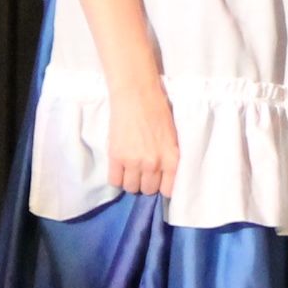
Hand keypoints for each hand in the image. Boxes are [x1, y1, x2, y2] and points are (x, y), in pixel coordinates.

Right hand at [106, 80, 180, 195]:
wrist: (137, 97)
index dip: (161, 187)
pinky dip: (117, 177)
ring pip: (131, 187)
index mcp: (172, 158)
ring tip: (130, 169)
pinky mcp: (116, 158)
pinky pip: (115, 181)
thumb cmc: (158, 112)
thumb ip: (168, 157)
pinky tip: (119, 168)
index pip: (168, 190)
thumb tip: (163, 175)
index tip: (157, 181)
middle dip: (145, 183)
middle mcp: (154, 164)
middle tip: (142, 172)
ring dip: (130, 181)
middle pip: (148, 190)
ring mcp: (134, 162)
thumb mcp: (172, 138)